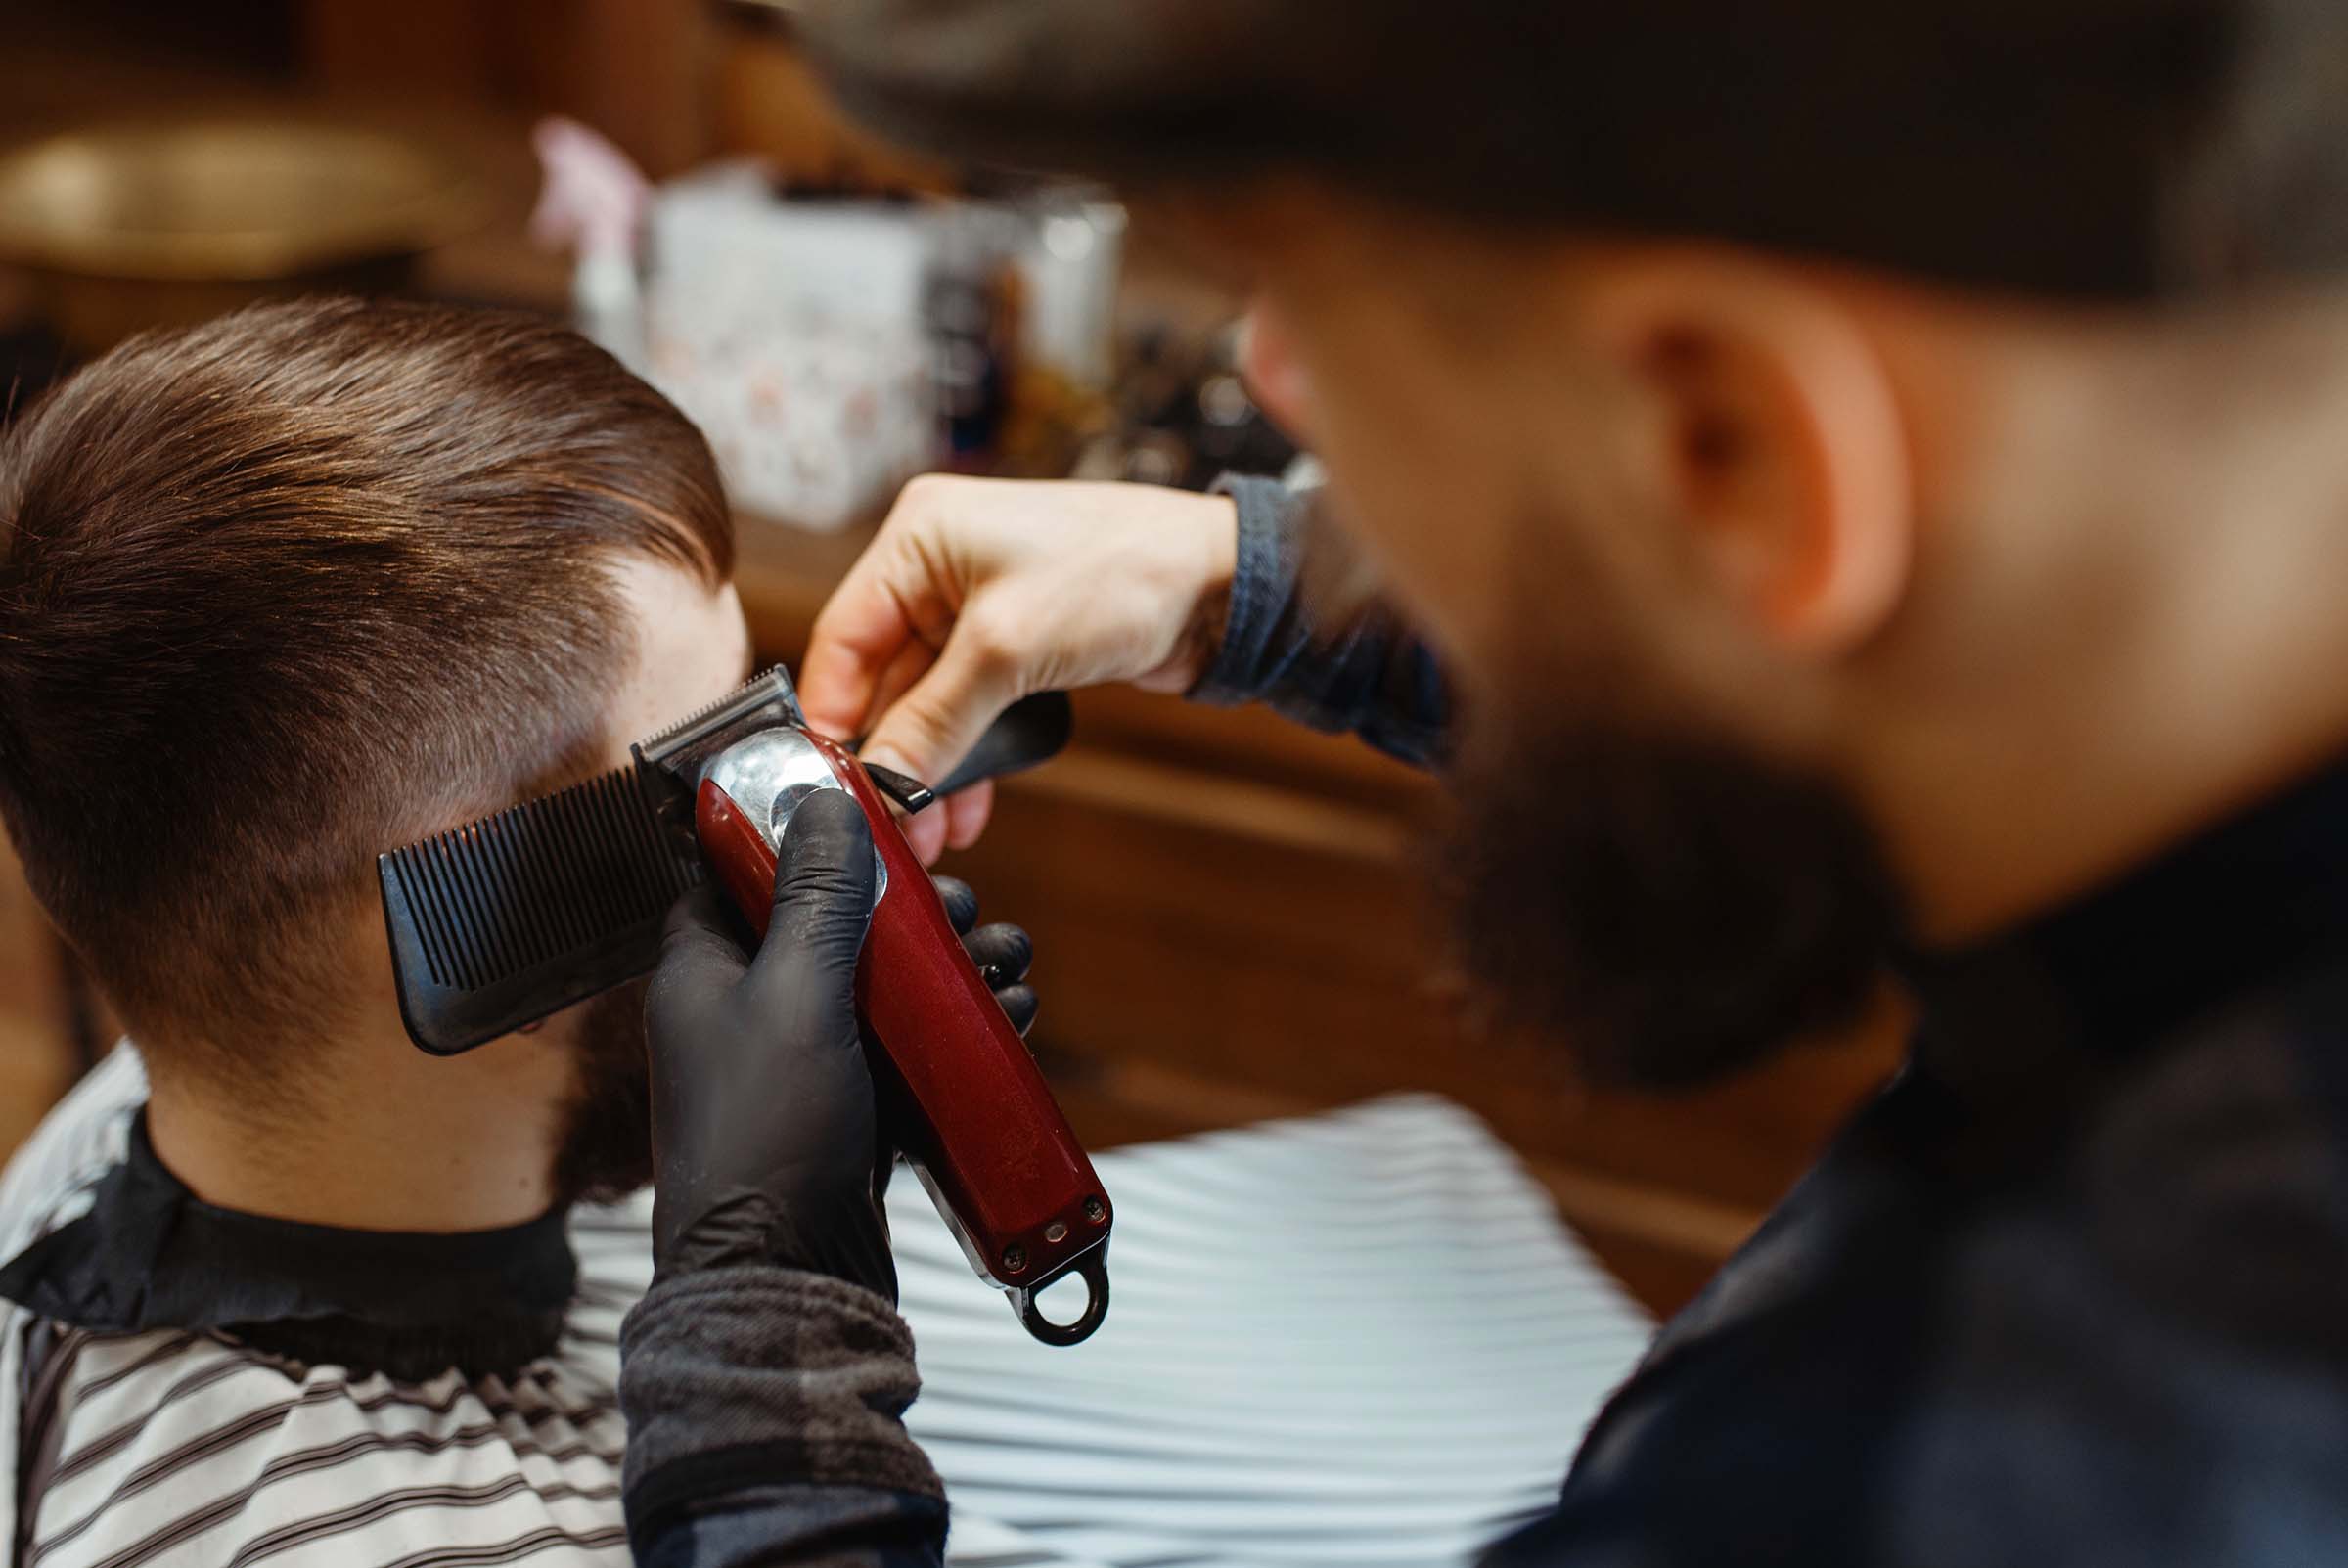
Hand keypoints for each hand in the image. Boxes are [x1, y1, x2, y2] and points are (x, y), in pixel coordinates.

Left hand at [643, 790, 1038, 1297]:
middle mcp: (746, 1013)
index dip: (792, 840)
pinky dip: (959, 1028)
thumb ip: (816, 897)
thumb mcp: (796, 994)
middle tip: (961, 905)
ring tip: (1008, 959)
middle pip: (831, 926)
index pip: (730, 876)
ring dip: (951, 967)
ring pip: (882, 987)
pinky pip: (909, 1048)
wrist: (784, 1282)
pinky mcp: (853, 1111)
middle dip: (909, 910)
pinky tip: (1010, 1014)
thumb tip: (823, 801)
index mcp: (702, 974)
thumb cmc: (767, 1136)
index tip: (861, 820)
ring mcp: (802, 1065)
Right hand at [801, 475, 1238, 862]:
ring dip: (930, 768)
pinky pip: (973, 709)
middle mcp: (940, 568)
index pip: (843, 638)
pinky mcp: (1020, 645)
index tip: (828, 783)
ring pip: (930, 704)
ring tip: (927, 834)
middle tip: (886, 826)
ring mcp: (980, 608)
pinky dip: (970, 756)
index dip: (832, 716)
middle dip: (890, 757)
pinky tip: (966, 808)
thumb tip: (881, 782)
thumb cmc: (1123, 571)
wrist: (1222, 584)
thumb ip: (934, 721)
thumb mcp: (1008, 650)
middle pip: (884, 679)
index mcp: (918, 538)